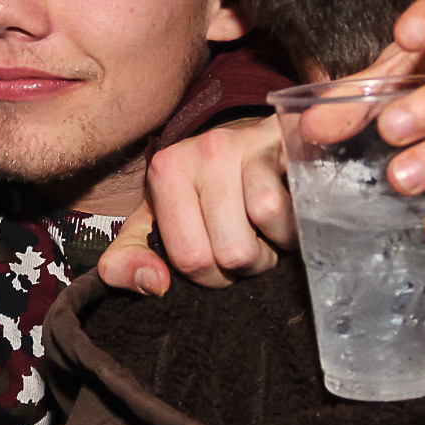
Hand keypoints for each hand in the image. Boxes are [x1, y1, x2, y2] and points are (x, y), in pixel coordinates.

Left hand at [99, 117, 292, 292]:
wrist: (248, 146)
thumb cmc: (200, 194)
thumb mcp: (153, 226)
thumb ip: (128, 261)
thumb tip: (153, 284)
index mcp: (166, 171)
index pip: (192, 259)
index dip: (213, 276)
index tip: (214, 255)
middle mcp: (203, 150)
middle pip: (234, 249)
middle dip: (247, 264)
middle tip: (245, 242)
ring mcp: (247, 141)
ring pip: (268, 218)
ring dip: (276, 242)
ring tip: (265, 229)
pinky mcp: (287, 142)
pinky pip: (297, 199)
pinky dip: (297, 223)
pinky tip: (286, 212)